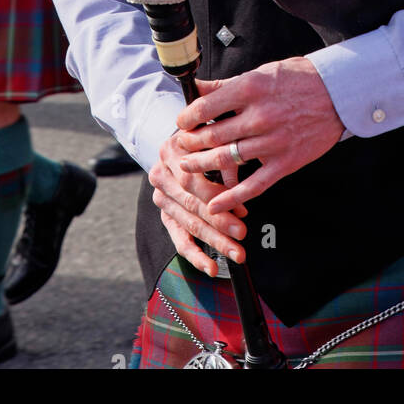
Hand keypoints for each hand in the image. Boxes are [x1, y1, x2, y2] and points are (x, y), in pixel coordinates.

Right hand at [149, 132, 248, 276]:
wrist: (181, 139)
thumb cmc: (204, 135)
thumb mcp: (211, 136)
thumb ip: (222, 155)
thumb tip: (236, 188)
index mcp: (170, 152)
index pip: (193, 183)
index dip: (218, 198)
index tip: (243, 211)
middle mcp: (160, 176)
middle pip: (192, 206)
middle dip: (220, 224)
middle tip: (242, 237)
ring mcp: (161, 198)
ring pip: (190, 225)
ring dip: (215, 242)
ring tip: (236, 253)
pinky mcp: (165, 215)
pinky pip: (179, 238)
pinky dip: (195, 255)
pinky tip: (211, 267)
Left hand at [174, 56, 344, 215]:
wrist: (338, 93)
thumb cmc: (299, 78)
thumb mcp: (261, 72)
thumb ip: (227, 84)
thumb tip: (198, 88)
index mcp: (251, 89)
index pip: (205, 108)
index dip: (187, 118)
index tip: (181, 123)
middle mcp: (259, 116)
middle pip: (212, 136)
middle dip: (190, 144)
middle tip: (180, 147)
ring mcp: (273, 142)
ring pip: (227, 161)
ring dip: (202, 166)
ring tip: (188, 167)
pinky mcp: (286, 162)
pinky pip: (254, 185)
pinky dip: (231, 197)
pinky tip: (215, 205)